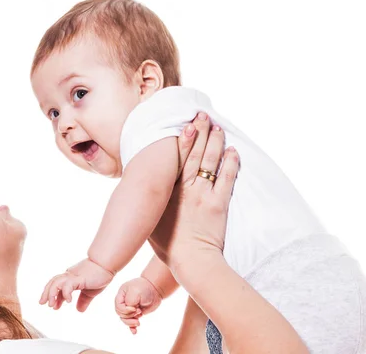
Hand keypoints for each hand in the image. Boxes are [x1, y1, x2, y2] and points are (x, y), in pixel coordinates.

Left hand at [39, 258, 113, 311]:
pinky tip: (68, 301)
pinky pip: (68, 285)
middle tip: (43, 304)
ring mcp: (73, 276)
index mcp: (71, 278)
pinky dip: (65, 293)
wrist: (106, 264)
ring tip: (51, 305)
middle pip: (53, 282)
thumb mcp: (90, 291)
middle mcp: (69, 276)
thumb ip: (83, 300)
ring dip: (52, 293)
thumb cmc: (100, 275)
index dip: (54, 296)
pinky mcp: (79, 278)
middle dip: (47, 293)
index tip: (54, 307)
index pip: (58, 286)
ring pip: (56, 283)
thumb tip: (79, 310)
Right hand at [115, 277, 162, 333]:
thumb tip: (130, 311)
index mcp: (121, 295)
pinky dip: (132, 327)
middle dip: (129, 316)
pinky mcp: (136, 313)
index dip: (125, 310)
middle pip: (121, 314)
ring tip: (138, 322)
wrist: (155, 288)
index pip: (118, 307)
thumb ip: (129, 302)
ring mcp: (130, 308)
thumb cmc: (144, 288)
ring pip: (125, 319)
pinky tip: (134, 332)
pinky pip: (131, 321)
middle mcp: (124, 302)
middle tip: (139, 311)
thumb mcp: (135, 292)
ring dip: (131, 323)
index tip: (135, 308)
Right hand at [149, 113, 238, 275]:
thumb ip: (149, 206)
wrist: (193, 262)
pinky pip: (227, 179)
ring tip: (218, 127)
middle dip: (200, 132)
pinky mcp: (220, 204)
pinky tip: (233, 151)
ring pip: (211, 162)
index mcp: (169, 191)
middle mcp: (187, 188)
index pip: (177, 159)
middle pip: (195, 154)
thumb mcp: (150, 223)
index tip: (186, 123)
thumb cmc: (168, 247)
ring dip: (215, 143)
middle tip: (203, 115)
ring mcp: (204, 195)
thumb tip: (143, 196)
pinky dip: (231, 164)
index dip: (183, 139)